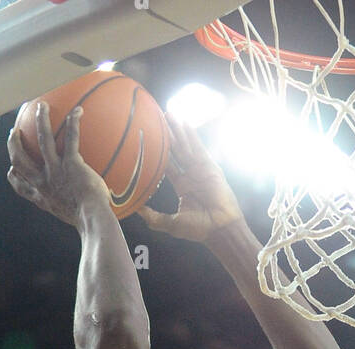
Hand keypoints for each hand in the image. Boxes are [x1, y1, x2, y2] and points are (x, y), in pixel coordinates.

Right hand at [7, 103, 111, 226]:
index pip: (21, 186)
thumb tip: (89, 212)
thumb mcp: (73, 220)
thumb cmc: (89, 224)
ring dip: (41, 120)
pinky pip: (71, 138)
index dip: (13, 176)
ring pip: (42, 139)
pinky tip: (78, 111)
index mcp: (43, 198)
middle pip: (20, 159)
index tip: (12, 169)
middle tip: (16, 132)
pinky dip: (73, 123)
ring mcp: (56, 170)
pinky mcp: (71, 164)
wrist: (92, 221)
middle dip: (14, 144)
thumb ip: (74, 210)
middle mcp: (44, 182)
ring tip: (41, 107)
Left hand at [138, 115, 243, 242]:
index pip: (168, 165)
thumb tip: (135, 210)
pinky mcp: (209, 167)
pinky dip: (191, 135)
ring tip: (166, 113)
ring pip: (185, 146)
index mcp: (183, 186)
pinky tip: (184, 122)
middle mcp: (191, 175)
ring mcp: (200, 170)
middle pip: (176, 151)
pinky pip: (198, 148)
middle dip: (167, 135)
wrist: (219, 229)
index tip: (148, 140)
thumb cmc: (198, 229)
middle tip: (155, 118)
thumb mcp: (171, 224)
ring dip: (177, 130)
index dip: (158, 152)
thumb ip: (153, 217)